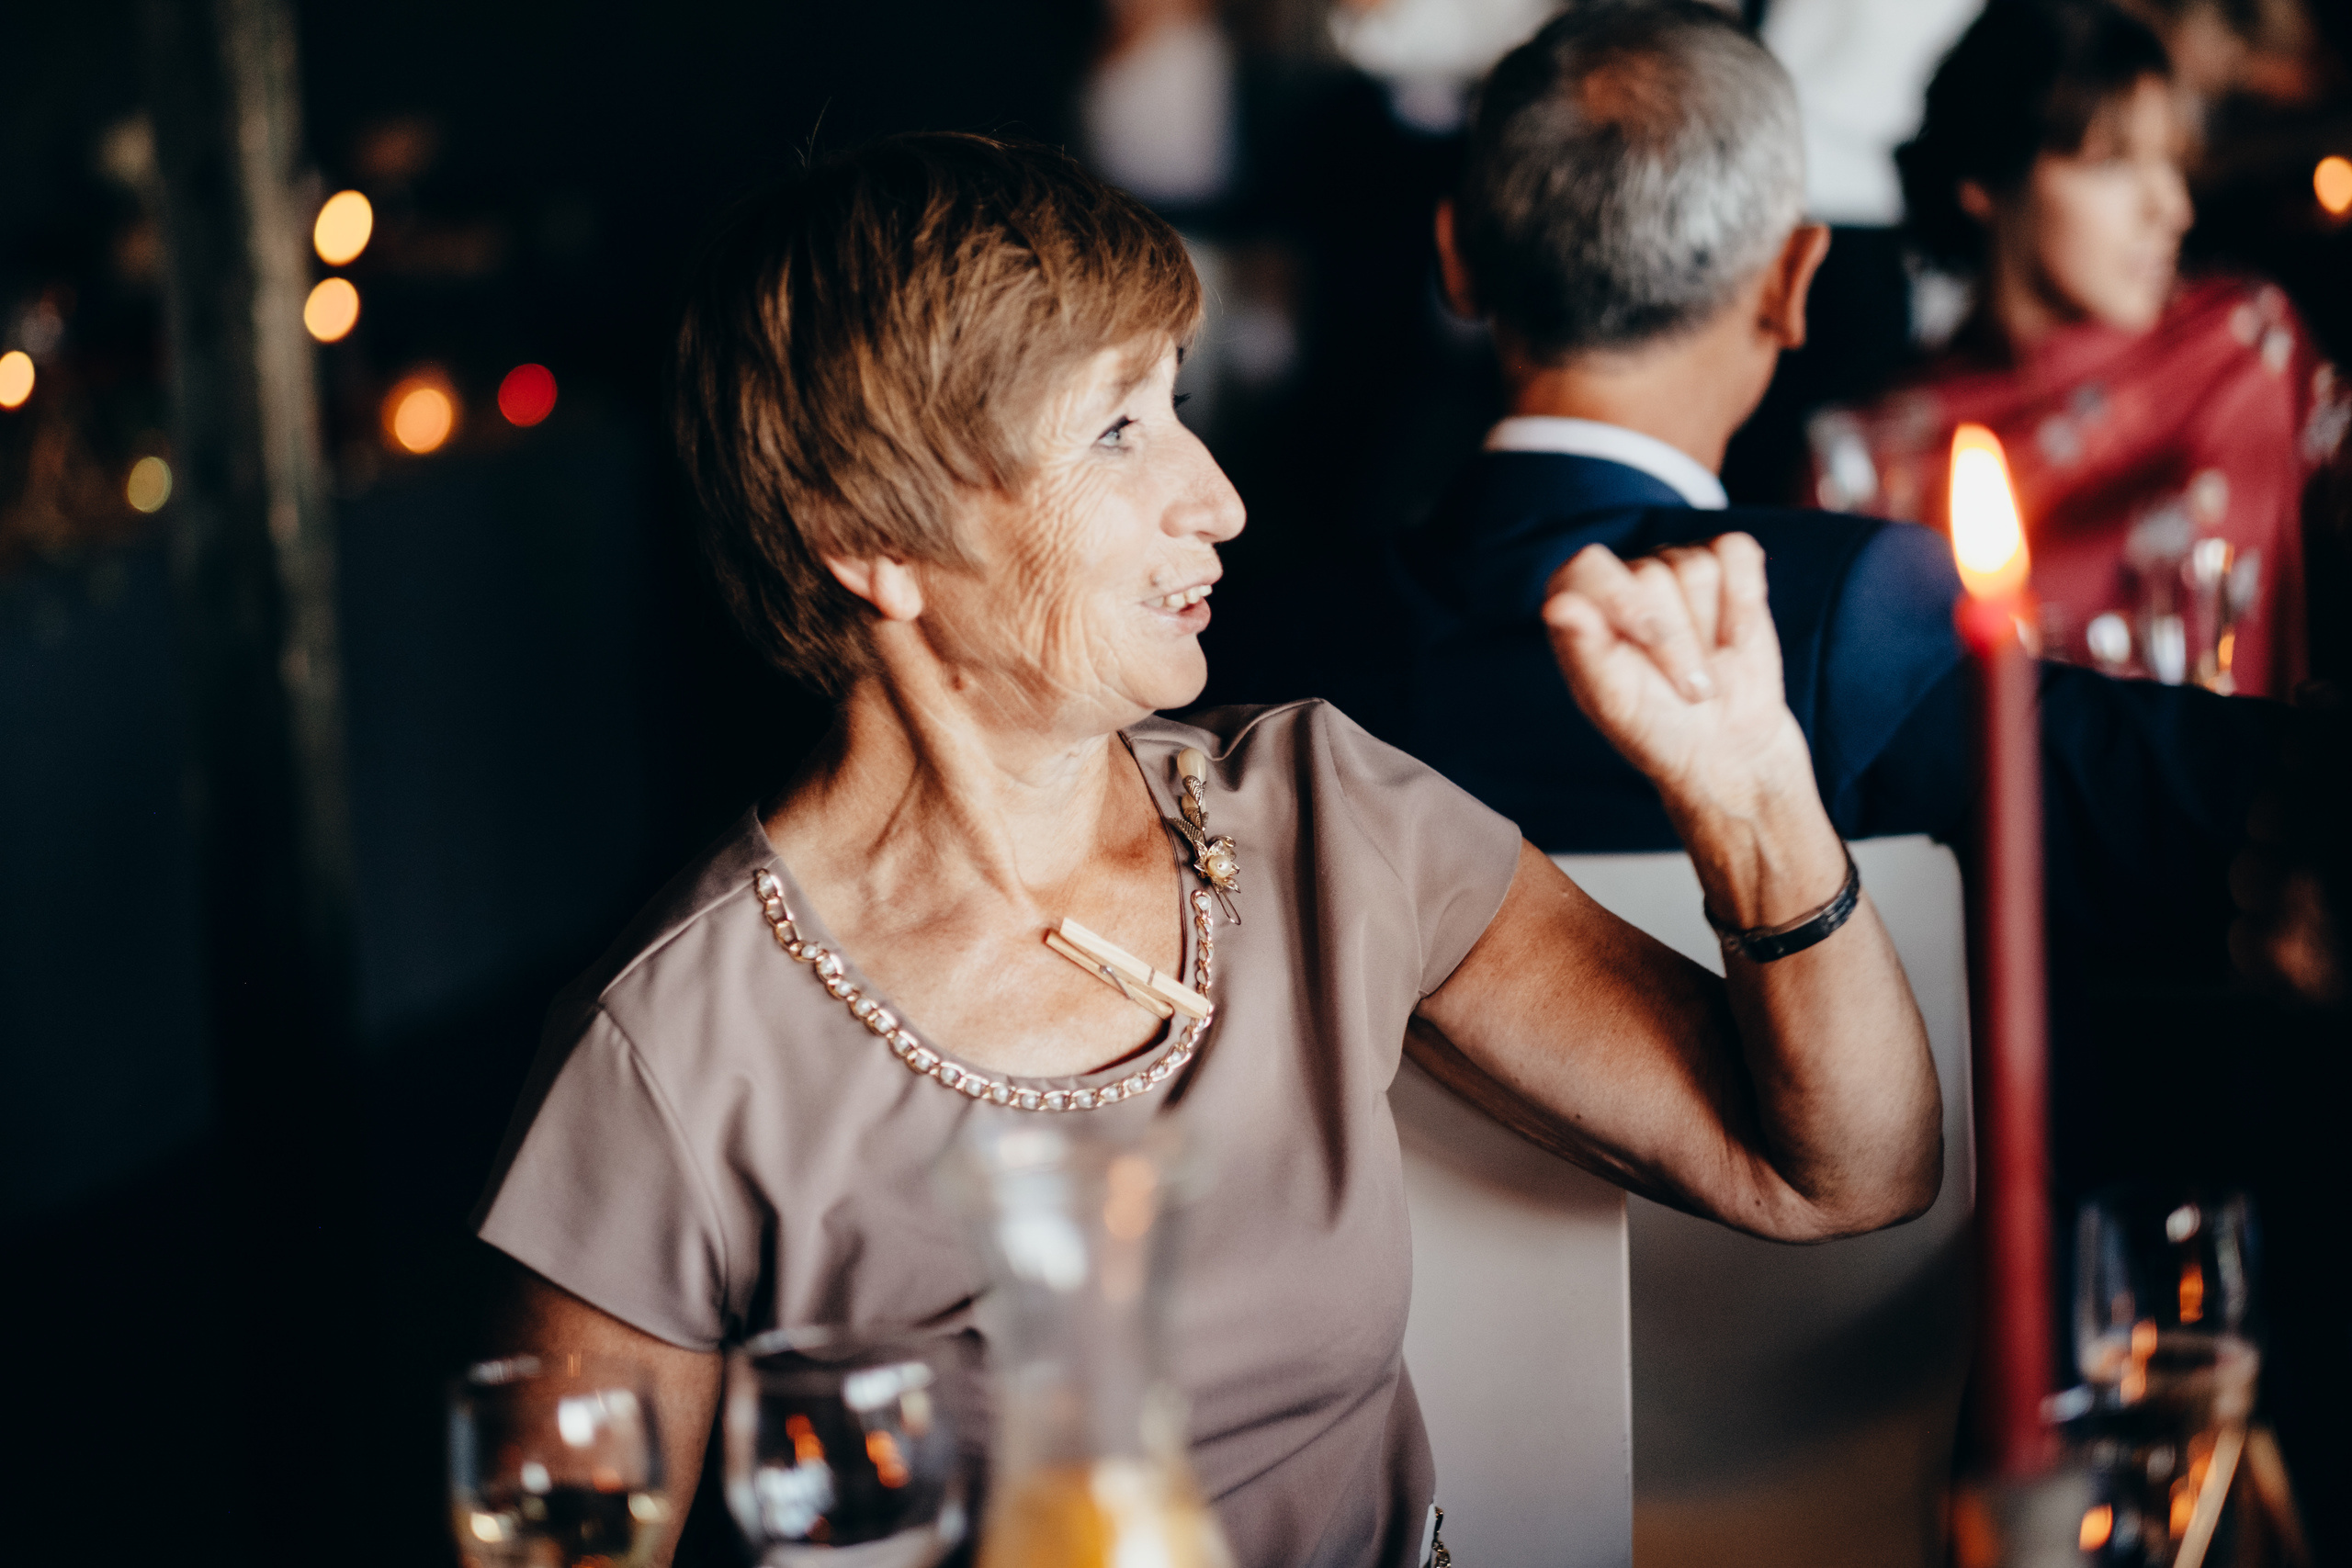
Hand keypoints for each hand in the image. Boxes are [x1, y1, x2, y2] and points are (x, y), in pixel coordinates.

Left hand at [1544, 536, 1839, 924]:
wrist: (1726, 749)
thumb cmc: (1659, 728)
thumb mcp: (1615, 701)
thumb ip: (1585, 650)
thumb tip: (1557, 605)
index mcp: (1584, 606)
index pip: (1588, 567)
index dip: (1619, 597)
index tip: (1642, 640)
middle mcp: (1626, 580)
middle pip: (1653, 572)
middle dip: (1677, 640)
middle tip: (1688, 690)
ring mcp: (1677, 570)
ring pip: (1697, 565)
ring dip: (1710, 628)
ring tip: (1707, 672)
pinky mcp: (1727, 569)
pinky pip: (1737, 552)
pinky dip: (1743, 597)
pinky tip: (1735, 639)